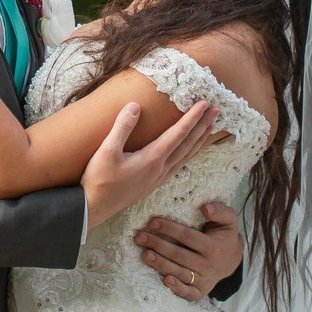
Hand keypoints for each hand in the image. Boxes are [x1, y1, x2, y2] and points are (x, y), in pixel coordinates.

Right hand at [82, 101, 217, 230]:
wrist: (93, 208)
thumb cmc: (98, 180)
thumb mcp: (106, 151)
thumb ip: (122, 127)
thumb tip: (135, 106)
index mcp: (152, 158)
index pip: (178, 133)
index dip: (192, 117)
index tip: (205, 103)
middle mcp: (160, 168)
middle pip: (188, 144)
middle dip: (203, 126)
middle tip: (217, 111)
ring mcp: (158, 177)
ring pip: (186, 156)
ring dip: (200, 140)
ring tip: (211, 128)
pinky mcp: (153, 183)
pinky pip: (179, 165)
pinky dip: (190, 154)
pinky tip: (190, 151)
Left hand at [133, 201, 242, 301]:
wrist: (232, 260)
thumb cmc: (224, 236)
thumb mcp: (228, 220)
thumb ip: (220, 210)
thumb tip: (205, 207)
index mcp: (214, 247)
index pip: (188, 237)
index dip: (169, 229)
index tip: (152, 222)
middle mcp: (208, 265)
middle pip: (179, 255)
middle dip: (157, 245)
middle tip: (140, 236)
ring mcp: (204, 280)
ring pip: (179, 273)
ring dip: (160, 264)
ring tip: (144, 254)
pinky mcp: (200, 291)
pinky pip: (188, 293)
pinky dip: (176, 288)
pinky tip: (164, 280)